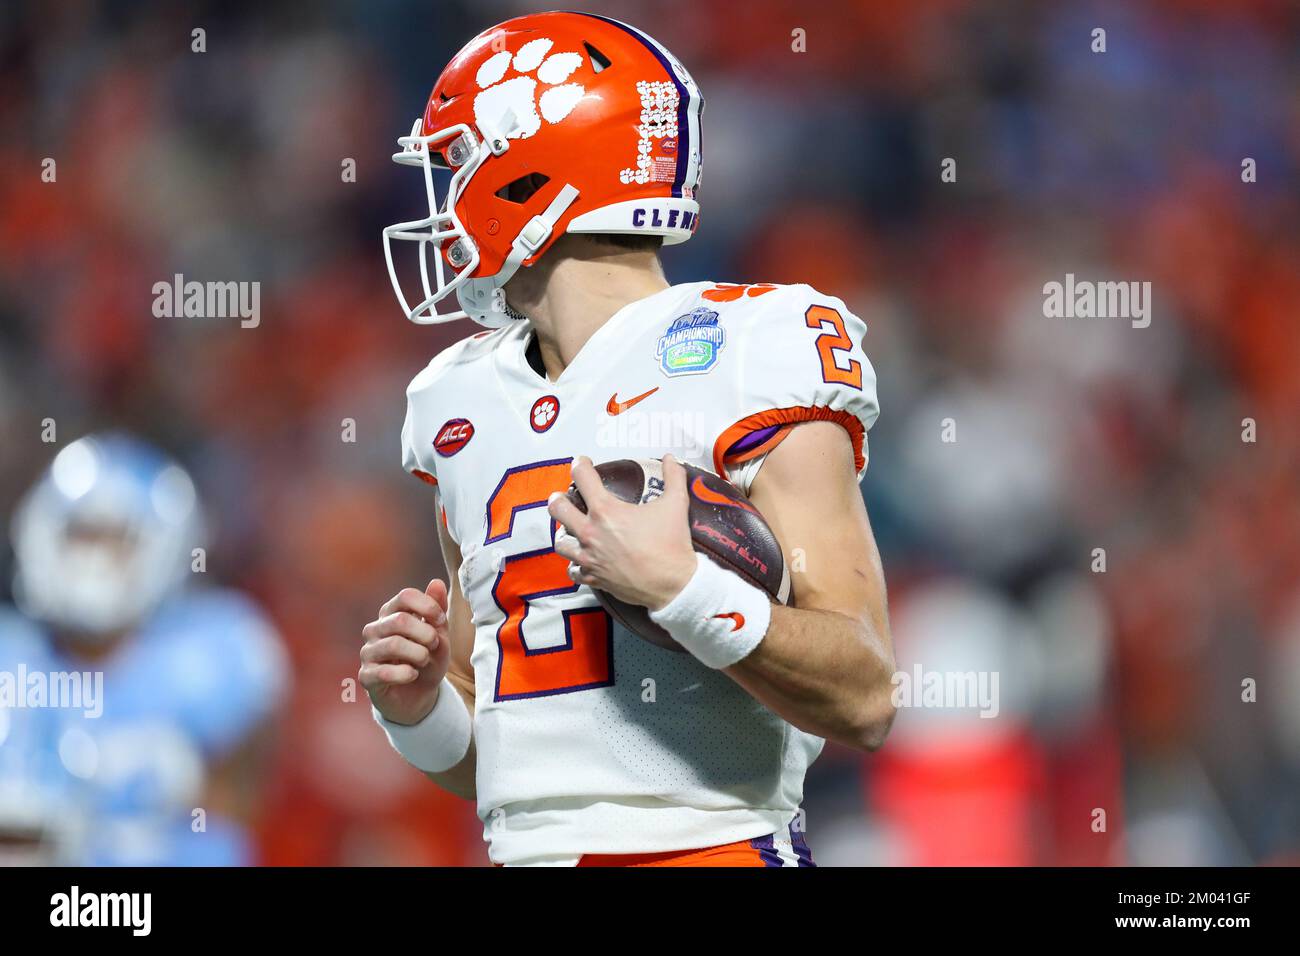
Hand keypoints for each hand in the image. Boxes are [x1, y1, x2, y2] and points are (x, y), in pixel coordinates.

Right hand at [359, 579, 451, 725]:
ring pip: (393, 645)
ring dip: (418, 654)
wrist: (419, 696)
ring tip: (425, 661)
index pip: (405, 596)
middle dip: (425, 634)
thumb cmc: (427, 660)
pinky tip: (413, 675)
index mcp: (391, 613)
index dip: (428, 607)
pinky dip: (406, 674)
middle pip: (399, 620)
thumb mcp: (439, 635)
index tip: (441, 621)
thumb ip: (437, 610)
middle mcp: (375, 629)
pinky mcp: (366, 676)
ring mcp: (368, 652)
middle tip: (434, 645)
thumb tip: (437, 582)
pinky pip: (384, 672)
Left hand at [547, 455, 697, 610]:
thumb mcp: (676, 504)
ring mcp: (589, 558)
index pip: (582, 477)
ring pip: (560, 542)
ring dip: (564, 532)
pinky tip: (582, 559)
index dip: (580, 464)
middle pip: (557, 509)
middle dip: (559, 499)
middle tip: (566, 497)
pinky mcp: (593, 578)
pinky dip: (575, 564)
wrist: (674, 585)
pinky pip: (572, 570)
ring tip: (572, 529)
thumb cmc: (672, 545)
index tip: (583, 463)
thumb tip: (670, 459)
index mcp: (606, 511)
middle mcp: (591, 533)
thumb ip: (673, 476)